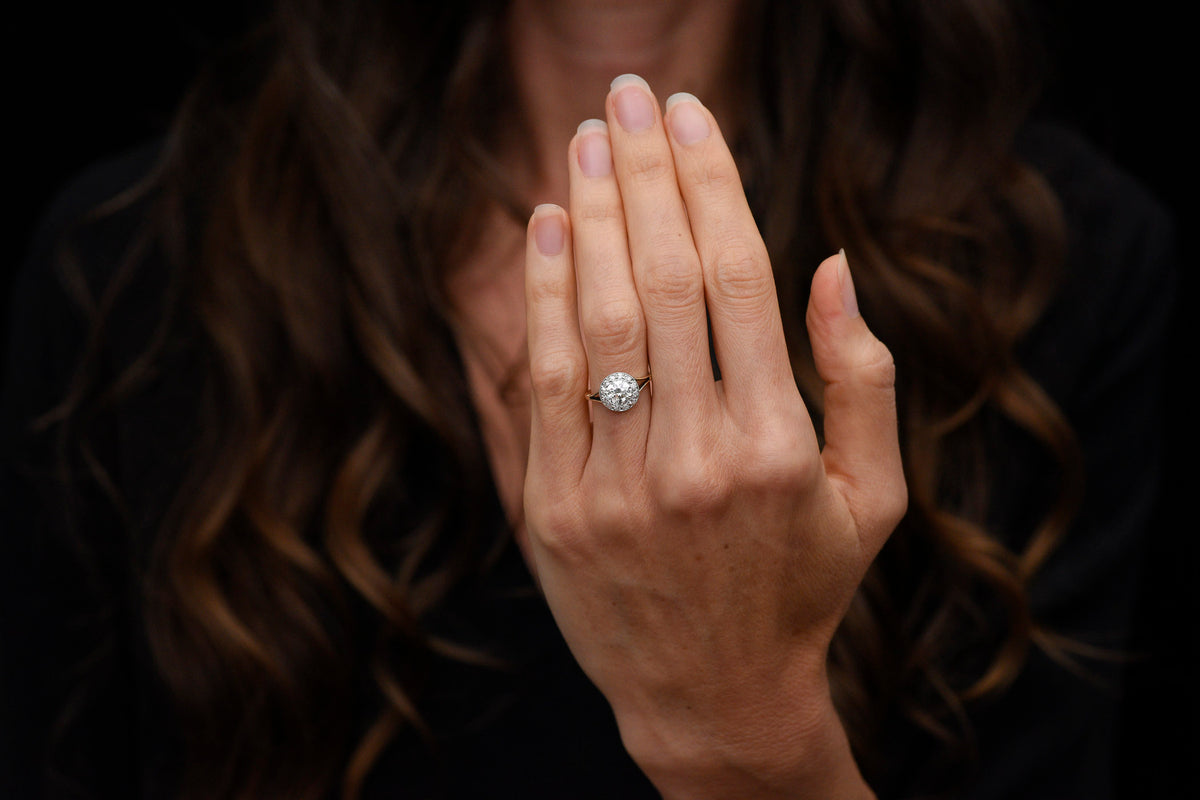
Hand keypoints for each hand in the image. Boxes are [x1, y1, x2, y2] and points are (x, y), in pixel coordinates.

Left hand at [523, 75, 903, 798]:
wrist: (710, 695)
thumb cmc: (800, 588)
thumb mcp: (868, 498)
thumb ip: (864, 380)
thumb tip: (835, 267)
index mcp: (780, 447)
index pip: (737, 279)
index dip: (711, 185)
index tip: (690, 117)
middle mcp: (697, 458)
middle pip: (663, 280)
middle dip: (646, 174)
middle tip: (629, 98)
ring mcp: (617, 486)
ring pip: (599, 318)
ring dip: (592, 215)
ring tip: (588, 140)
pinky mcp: (556, 508)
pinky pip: (545, 381)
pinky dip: (544, 295)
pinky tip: (549, 226)